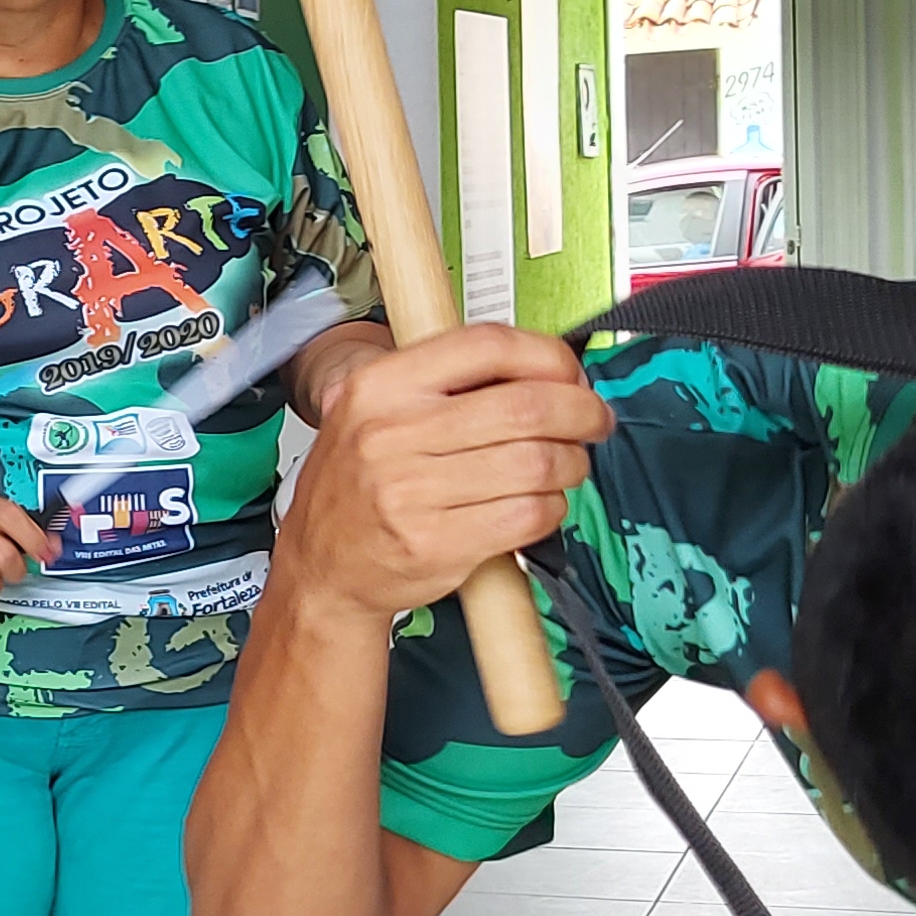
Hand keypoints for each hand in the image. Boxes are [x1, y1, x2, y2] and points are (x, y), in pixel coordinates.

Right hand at [279, 326, 608, 624]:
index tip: (569, 373)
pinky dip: (551, 509)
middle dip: (581, 412)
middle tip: (593, 421)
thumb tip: (539, 367)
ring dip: (571, 464)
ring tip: (568, 466)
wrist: (322, 569)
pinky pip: (528, 515)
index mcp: (379, 388)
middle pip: (526, 406)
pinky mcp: (436, 544)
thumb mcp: (372, 412)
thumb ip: (442, 383)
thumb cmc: (358, 488)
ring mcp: (410, 492)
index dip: (547, 356)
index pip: (486, 346)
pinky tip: (540, 504)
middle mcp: (390, 434)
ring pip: (536, 463)